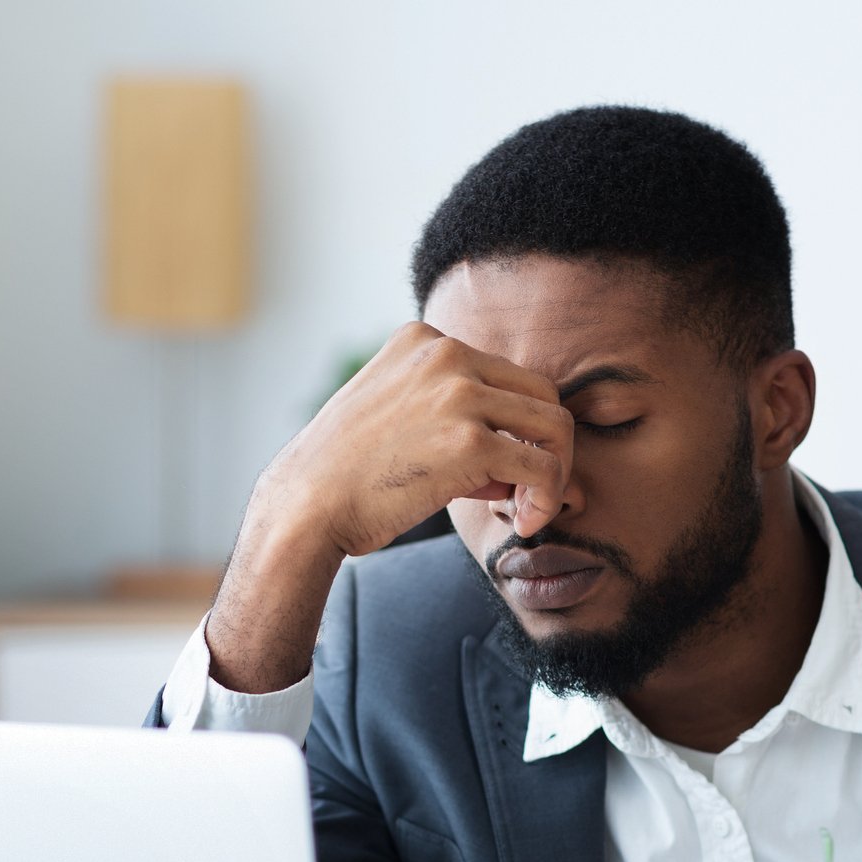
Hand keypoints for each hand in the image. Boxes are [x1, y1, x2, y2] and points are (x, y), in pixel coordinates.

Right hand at [203, 323, 572, 695]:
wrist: (307, 505)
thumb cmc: (347, 475)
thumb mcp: (396, 416)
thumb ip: (454, 419)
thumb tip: (521, 461)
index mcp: (425, 339)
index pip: (505, 375)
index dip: (513, 425)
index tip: (498, 469)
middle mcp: (445, 353)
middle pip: (541, 392)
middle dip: (545, 445)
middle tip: (527, 491)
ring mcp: (459, 393)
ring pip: (555, 425)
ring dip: (554, 472)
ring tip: (530, 509)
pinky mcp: (470, 440)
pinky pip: (543, 467)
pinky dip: (548, 499)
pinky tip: (526, 522)